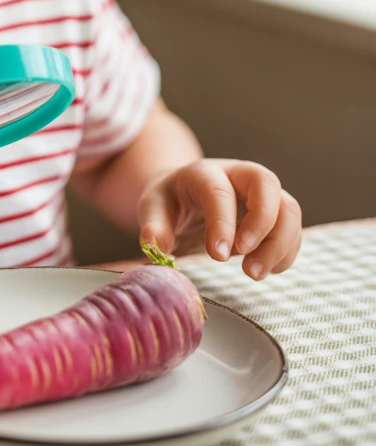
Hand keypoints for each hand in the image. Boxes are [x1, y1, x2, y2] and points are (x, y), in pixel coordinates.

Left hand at [137, 159, 301, 278]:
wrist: (185, 193)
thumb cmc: (170, 201)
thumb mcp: (152, 207)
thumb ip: (154, 225)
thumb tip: (155, 244)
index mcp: (204, 173)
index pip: (219, 191)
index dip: (222, 223)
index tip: (217, 256)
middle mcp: (238, 175)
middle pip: (267, 184)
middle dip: (262, 225)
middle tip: (245, 262)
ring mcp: (261, 192)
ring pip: (289, 208)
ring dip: (279, 244)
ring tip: (254, 273)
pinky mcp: (275, 211)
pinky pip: (293, 229)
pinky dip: (286, 252)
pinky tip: (264, 268)